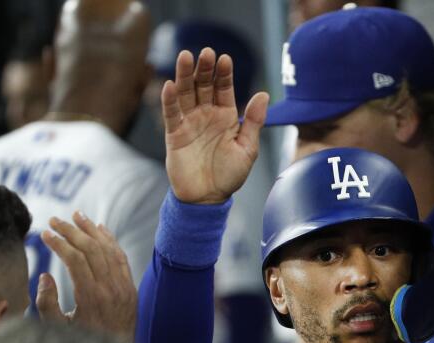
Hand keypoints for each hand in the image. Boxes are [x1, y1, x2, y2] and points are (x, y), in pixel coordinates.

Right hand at [35, 212, 137, 341]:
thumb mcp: (57, 329)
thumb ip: (46, 303)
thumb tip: (44, 276)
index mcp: (90, 298)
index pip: (75, 259)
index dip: (59, 243)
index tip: (45, 234)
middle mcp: (110, 290)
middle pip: (91, 249)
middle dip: (71, 231)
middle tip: (54, 219)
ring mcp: (123, 289)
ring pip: (108, 250)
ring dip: (92, 230)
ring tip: (76, 215)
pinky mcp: (130, 290)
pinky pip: (121, 259)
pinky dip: (111, 241)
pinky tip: (100, 229)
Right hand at [161, 47, 268, 204]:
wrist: (208, 199)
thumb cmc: (230, 175)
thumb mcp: (248, 149)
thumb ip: (253, 122)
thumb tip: (264, 94)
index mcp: (225, 116)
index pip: (224, 88)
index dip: (224, 74)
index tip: (225, 59)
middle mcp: (206, 115)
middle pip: (203, 85)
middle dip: (204, 69)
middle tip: (205, 52)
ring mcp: (189, 122)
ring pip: (185, 93)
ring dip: (184, 75)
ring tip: (185, 56)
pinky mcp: (174, 134)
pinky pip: (171, 114)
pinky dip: (169, 100)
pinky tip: (169, 85)